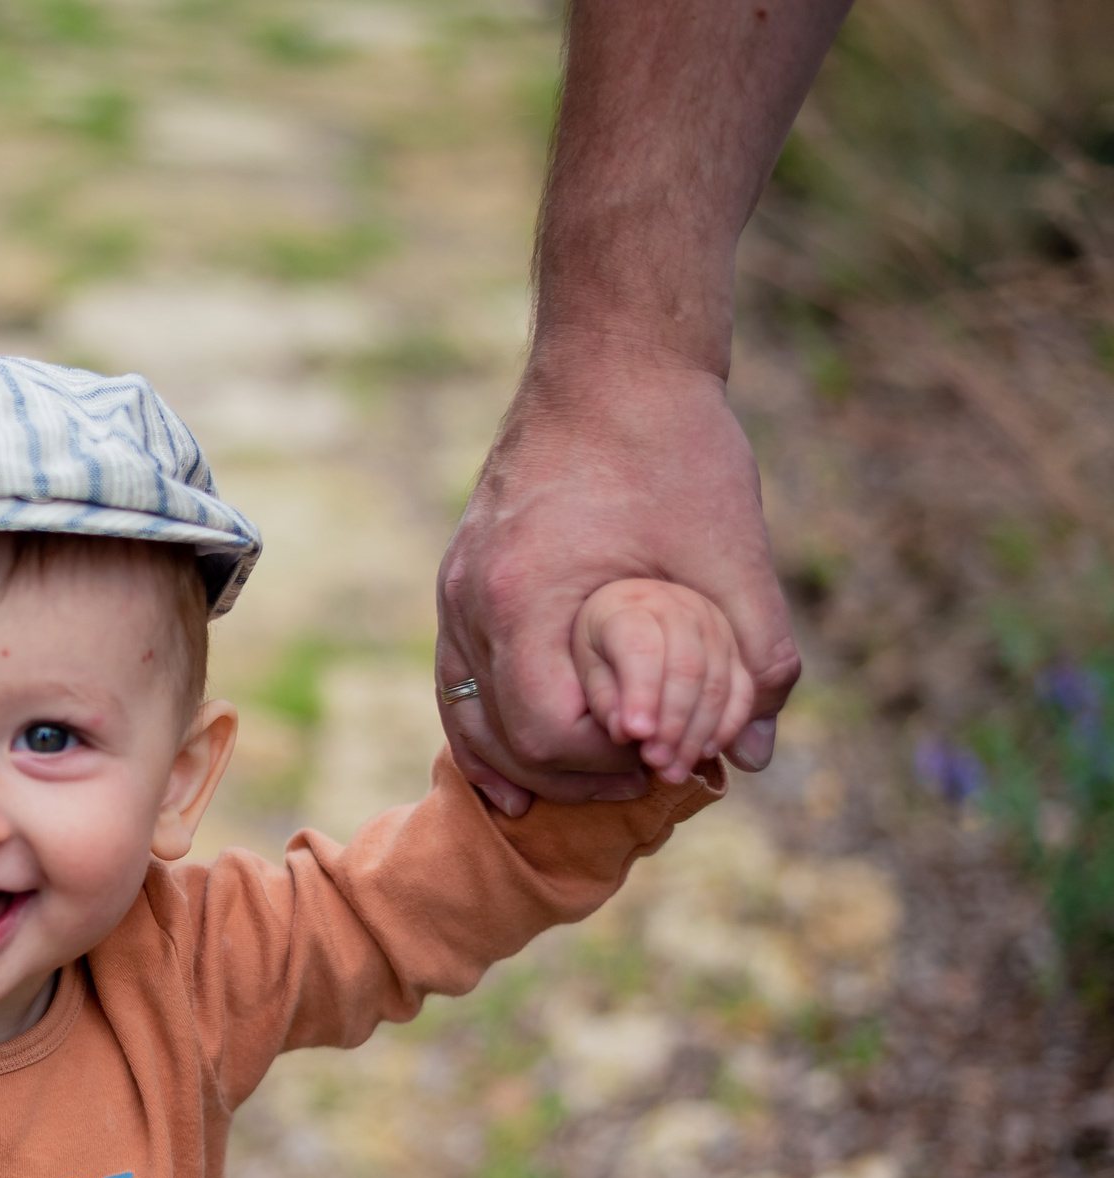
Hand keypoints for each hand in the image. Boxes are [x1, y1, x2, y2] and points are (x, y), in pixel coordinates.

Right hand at [436, 349, 799, 813]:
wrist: (611, 357)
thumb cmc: (673, 444)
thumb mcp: (733, 550)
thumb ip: (756, 655)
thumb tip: (759, 754)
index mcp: (524, 594)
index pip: (545, 731)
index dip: (607, 766)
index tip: (667, 761)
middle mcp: (470, 599)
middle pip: (498, 738)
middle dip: (571, 776)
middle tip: (644, 780)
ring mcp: (454, 589)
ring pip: (466, 716)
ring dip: (524, 762)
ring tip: (589, 784)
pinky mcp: (461, 578)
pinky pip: (457, 680)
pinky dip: (485, 730)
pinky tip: (513, 771)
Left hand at [574, 578, 755, 783]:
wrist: (628, 583)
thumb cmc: (594, 636)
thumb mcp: (582, 659)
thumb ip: (604, 694)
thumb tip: (632, 737)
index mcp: (632, 599)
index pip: (642, 649)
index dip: (640, 694)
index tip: (634, 734)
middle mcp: (682, 602)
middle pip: (688, 668)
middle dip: (673, 724)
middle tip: (654, 763)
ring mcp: (718, 619)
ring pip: (721, 679)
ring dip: (700, 731)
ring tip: (674, 770)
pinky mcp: (741, 641)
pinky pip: (746, 684)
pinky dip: (730, 721)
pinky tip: (707, 751)